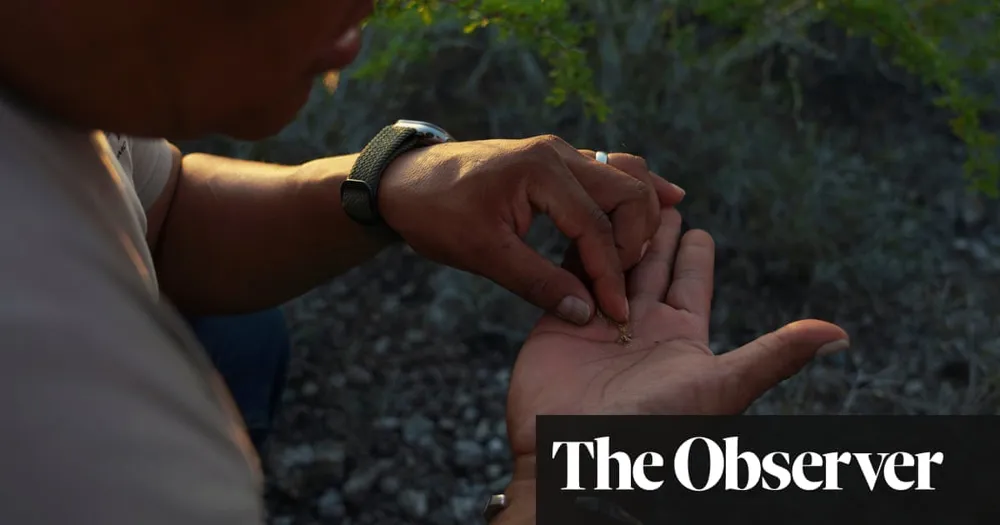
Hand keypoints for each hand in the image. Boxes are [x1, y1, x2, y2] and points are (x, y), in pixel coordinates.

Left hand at [378, 135, 684, 324]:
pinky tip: (665, 200)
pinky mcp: (556, 162)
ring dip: (642, 212)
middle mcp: (558, 154)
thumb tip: (584, 313)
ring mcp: (559, 153)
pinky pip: (610, 170)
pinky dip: (634, 191)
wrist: (404, 181)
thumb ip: (536, 282)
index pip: (595, 227)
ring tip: (655, 247)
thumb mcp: (482, 254)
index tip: (616, 313)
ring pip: (624, 175)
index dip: (610, 275)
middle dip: (635, 241)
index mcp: (541, 172)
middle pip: (626, 193)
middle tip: (627, 285)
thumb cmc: (436, 213)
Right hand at [496, 207, 849, 522]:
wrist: (578, 456)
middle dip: (654, 233)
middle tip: (657, 197)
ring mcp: (598, 323)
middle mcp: (640, 327)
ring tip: (617, 199)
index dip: (694, 252)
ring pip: (611, 264)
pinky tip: (579, 222)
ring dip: (615, 234)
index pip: (690, 281)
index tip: (696, 224)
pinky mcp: (561, 323)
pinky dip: (576, 250)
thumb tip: (839, 334)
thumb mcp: (722, 386)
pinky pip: (570, 277)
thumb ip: (773, 355)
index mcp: (681, 337)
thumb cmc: (654, 428)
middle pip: (650, 266)